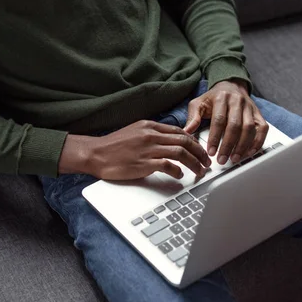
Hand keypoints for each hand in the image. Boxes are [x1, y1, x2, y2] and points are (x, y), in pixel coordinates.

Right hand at [58, 120, 210, 179]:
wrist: (95, 153)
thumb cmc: (113, 146)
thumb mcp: (134, 132)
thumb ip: (151, 135)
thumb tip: (169, 142)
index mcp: (149, 126)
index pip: (179, 131)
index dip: (194, 141)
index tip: (200, 150)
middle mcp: (150, 135)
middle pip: (184, 140)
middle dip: (200, 152)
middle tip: (206, 162)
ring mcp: (147, 149)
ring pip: (180, 152)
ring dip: (194, 162)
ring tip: (200, 171)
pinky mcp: (143, 163)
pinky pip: (168, 165)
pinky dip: (178, 170)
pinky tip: (180, 175)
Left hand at [184, 79, 268, 164]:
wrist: (231, 86)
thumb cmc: (213, 98)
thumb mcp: (199, 103)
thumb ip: (192, 116)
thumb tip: (187, 131)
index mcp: (222, 98)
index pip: (219, 120)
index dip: (215, 137)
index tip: (211, 151)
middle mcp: (237, 101)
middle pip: (235, 125)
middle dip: (228, 145)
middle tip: (222, 159)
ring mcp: (250, 107)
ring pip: (249, 128)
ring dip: (242, 145)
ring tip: (234, 158)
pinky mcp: (258, 113)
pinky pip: (262, 128)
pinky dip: (258, 141)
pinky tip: (250, 152)